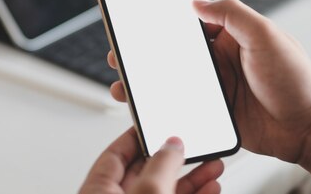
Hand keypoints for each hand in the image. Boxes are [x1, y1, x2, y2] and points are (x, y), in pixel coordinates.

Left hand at [79, 128, 223, 193]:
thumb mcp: (148, 193)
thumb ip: (160, 165)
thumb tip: (172, 144)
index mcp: (98, 191)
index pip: (116, 153)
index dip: (139, 135)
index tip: (158, 123)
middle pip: (148, 171)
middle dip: (176, 158)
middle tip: (195, 143)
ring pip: (167, 190)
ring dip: (193, 178)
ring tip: (213, 165)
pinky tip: (211, 187)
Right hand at [107, 0, 310, 185]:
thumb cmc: (298, 80)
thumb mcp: (267, 36)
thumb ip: (232, 14)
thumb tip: (197, 3)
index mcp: (231, 37)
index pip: (190, 24)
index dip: (163, 24)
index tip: (138, 24)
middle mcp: (220, 61)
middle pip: (175, 55)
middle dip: (146, 55)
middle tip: (121, 55)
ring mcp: (217, 88)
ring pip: (174, 82)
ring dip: (149, 83)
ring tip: (125, 85)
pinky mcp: (216, 114)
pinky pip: (185, 107)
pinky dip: (165, 107)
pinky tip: (149, 108)